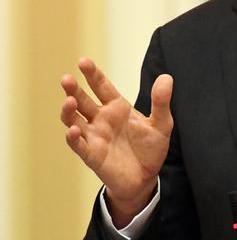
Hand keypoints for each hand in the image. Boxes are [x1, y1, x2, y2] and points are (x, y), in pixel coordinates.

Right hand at [60, 58, 172, 226]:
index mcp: (117, 108)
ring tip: (70, 101)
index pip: (101, 86)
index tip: (83, 62)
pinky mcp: (92, 155)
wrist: (147, 178)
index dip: (92, 74)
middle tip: (67, 79)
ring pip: (74, 120)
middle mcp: (101, 119)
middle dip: (73, 89)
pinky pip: (78, 145)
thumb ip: (161, 102)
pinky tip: (74, 130)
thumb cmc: (151, 149)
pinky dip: (73, 137)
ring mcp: (94, 136)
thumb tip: (167, 77)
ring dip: (69, 111)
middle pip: (82, 100)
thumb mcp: (161, 124)